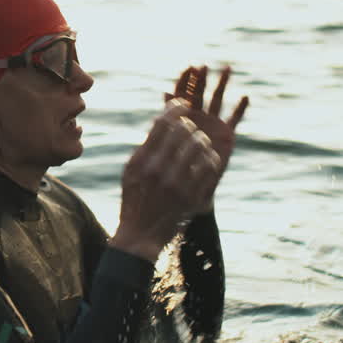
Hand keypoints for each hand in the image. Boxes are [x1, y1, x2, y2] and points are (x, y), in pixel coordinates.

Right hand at [111, 99, 224, 261]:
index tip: (182, 106)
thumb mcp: (131, 171)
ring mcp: (178, 185)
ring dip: (202, 141)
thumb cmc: (134, 199)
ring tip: (200, 143)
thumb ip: (146, 146)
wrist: (140, 236)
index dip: (176, 109)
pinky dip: (210, 159)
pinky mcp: (192, 197)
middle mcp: (159, 171)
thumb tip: (163, 121)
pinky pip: (209, 167)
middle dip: (190, 125)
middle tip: (192, 128)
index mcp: (142, 161)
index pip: (163, 123)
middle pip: (183, 131)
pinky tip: (207, 159)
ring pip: (199, 147)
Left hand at [164, 65, 248, 212]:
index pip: (182, 93)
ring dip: (222, 84)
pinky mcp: (226, 134)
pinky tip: (244, 97)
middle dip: (202, 79)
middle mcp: (197, 117)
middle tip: (203, 66)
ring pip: (218, 100)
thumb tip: (164, 95)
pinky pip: (235, 119)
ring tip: (227, 68)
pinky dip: (240, 108)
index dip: (185, 80)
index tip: (188, 67)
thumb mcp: (166, 142)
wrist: (187, 186)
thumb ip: (166, 119)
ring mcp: (212, 124)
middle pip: (200, 92)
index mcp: (181, 117)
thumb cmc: (172, 166)